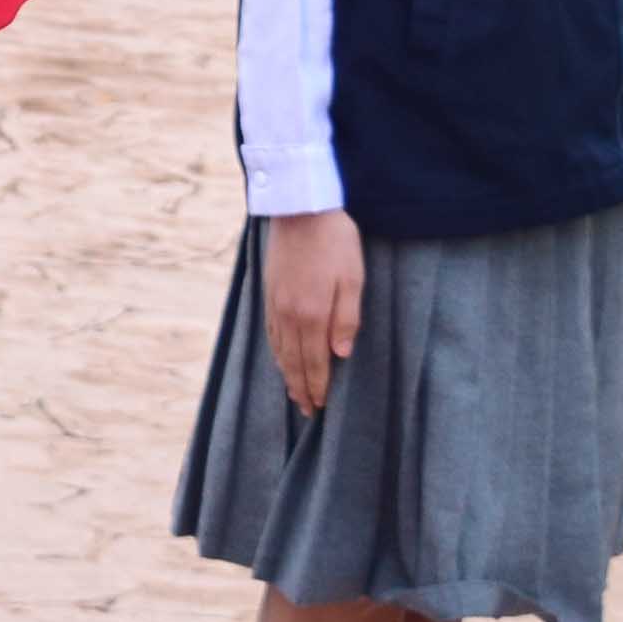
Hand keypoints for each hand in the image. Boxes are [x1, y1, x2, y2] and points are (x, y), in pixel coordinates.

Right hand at [260, 210, 366, 416]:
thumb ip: (347, 318)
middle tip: (308, 412)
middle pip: (294, 362)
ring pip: (280, 350)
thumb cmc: (335, 242)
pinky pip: (270, 333)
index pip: (316, 362)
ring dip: (287, 375)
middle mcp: (289, 316)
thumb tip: (341, 354)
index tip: (321, 408)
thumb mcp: (353, 278)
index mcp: (312, 315)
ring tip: (294, 393)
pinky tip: (280, 359)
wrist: (299, 210)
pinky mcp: (269, 294)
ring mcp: (275, 305)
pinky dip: (276, 353)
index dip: (319, 387)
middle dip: (302, 389)